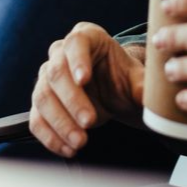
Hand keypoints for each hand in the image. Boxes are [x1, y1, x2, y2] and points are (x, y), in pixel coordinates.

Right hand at [29, 23, 145, 157]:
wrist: (111, 94)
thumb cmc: (121, 78)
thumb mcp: (135, 79)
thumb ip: (141, 86)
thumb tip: (149, 97)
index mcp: (86, 37)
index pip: (76, 43)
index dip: (78, 60)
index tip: (84, 80)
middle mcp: (60, 53)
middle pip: (56, 72)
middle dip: (72, 100)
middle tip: (89, 122)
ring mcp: (46, 77)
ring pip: (43, 97)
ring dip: (60, 122)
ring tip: (80, 142)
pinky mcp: (41, 102)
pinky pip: (36, 119)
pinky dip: (50, 136)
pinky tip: (68, 149)